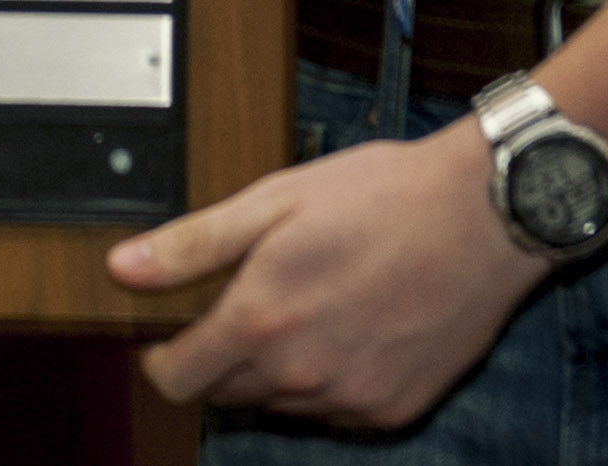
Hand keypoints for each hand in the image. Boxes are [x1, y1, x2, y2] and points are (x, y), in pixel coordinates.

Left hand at [108, 117, 543, 425]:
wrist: (484, 216)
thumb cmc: (382, 197)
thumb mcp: (273, 201)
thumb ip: (191, 244)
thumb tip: (123, 269)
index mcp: (261, 321)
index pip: (175, 378)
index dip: (161, 355)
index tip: (168, 334)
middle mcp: (301, 374)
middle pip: (225, 391)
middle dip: (220, 354)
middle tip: (247, 300)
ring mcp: (350, 399)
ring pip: (280, 402)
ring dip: (274, 367)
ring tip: (305, 302)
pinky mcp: (393, 408)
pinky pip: (335, 409)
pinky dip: (326, 379)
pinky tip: (346, 327)